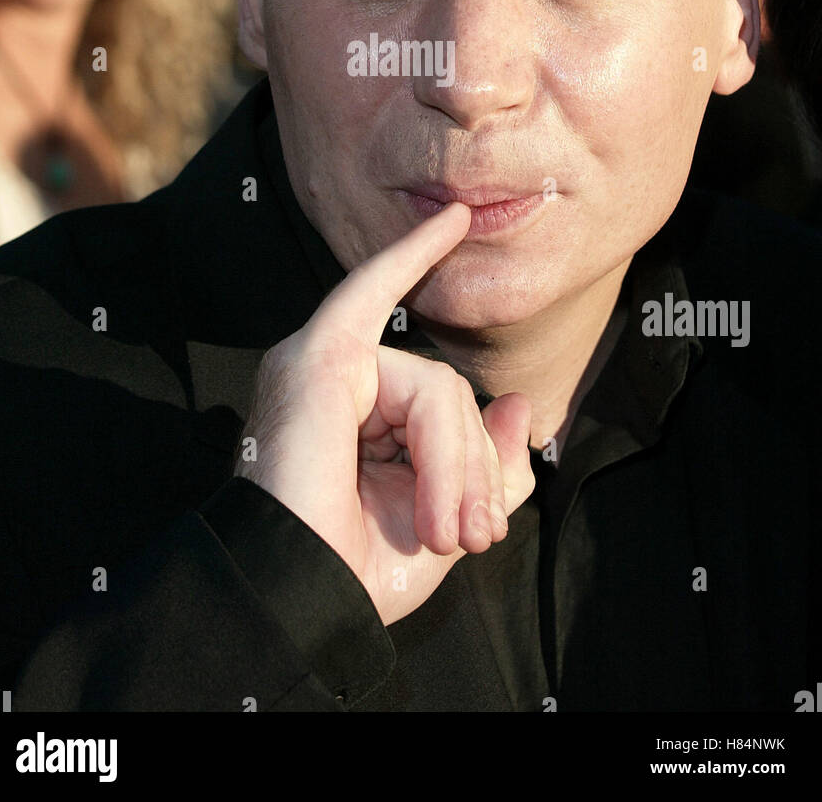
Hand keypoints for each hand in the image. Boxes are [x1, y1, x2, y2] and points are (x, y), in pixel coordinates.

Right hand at [234, 202, 534, 625]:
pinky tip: (452, 223)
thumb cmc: (356, 570)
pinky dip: (414, 254)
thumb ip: (484, 464)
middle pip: (444, 396)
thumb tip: (517, 406)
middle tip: (472, 538)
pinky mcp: (321, 357)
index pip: (435, 406)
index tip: (514, 431)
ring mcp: (322, 364)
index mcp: (353, 421)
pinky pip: (377, 292)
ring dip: (455, 465)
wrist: (303, 599)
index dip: (473, 442)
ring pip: (436, 388)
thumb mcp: (445, 518)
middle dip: (472, 470)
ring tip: (445, 530)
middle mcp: (334, 384)